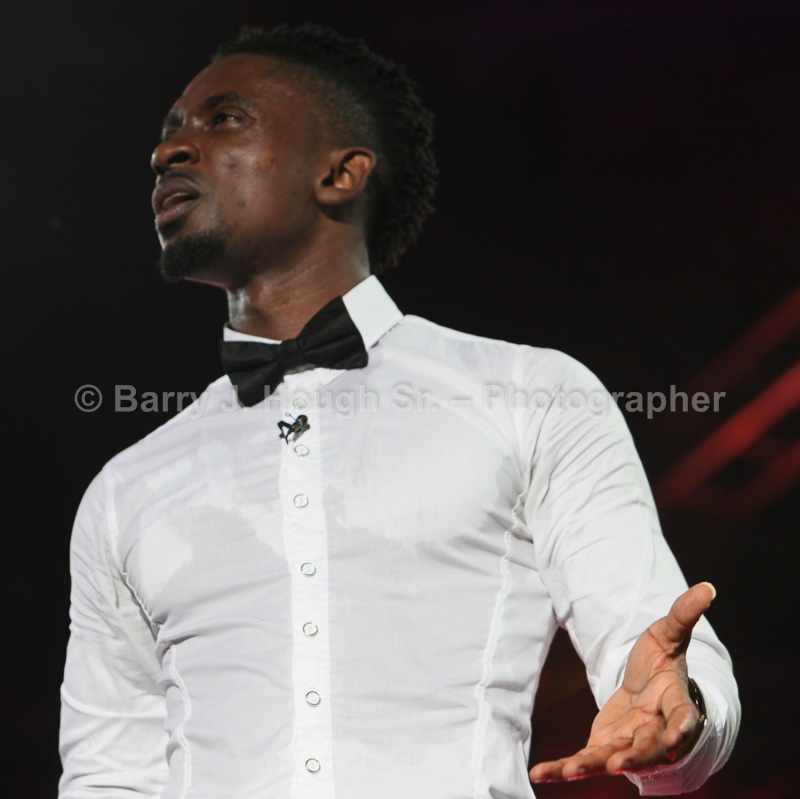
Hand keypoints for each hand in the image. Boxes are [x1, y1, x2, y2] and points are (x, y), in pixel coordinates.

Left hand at [529, 582, 714, 782]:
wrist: (649, 686)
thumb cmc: (662, 660)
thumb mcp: (669, 633)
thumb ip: (683, 614)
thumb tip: (707, 587)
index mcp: (674, 701)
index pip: (683, 717)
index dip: (682, 728)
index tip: (678, 738)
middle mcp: (655, 728)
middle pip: (648, 747)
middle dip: (633, 757)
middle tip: (616, 766)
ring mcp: (630, 741)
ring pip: (613, 757)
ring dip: (590, 766)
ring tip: (567, 773)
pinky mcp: (606, 745)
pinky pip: (585, 759)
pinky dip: (565, 768)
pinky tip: (541, 773)